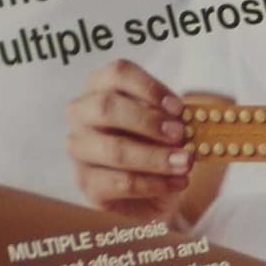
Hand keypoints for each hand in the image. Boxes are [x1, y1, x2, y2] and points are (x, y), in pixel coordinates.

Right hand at [66, 61, 196, 219]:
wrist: (146, 191)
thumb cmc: (152, 146)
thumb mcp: (162, 125)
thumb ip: (168, 118)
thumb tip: (185, 120)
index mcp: (100, 88)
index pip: (118, 73)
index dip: (149, 88)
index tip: (178, 107)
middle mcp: (82, 114)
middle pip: (107, 107)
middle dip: (149, 121)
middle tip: (181, 134)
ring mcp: (79, 150)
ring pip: (114, 149)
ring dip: (156, 157)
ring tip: (186, 162)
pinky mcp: (87, 184)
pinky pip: (121, 183)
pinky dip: (155, 183)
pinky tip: (178, 182)